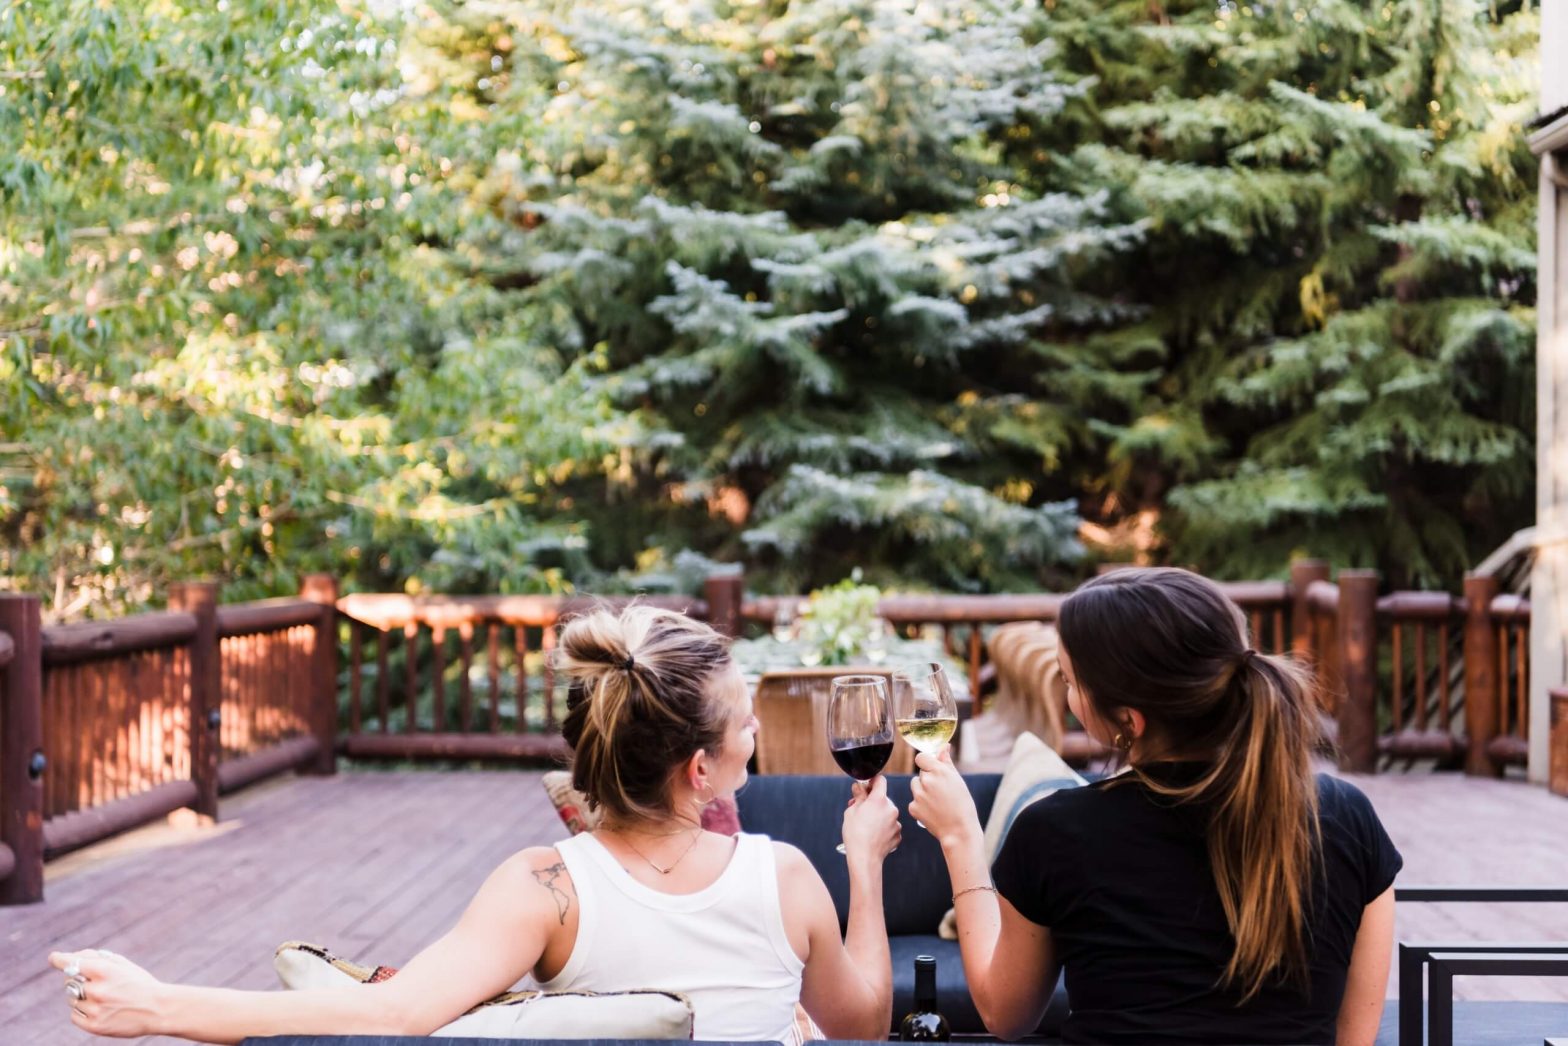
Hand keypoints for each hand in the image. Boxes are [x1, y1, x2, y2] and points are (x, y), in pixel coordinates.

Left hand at [48, 949, 163, 1037]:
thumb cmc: (140, 983)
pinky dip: (82, 1011)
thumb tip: (71, 957)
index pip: (72, 963)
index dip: (60, 959)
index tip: (54, 957)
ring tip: (104, 999)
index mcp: (105, 971)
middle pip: (70, 981)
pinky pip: (74, 1015)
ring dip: (81, 997)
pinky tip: (100, 1009)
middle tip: (96, 983)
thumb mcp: (124, 965)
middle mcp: (97, 990)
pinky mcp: (93, 1026)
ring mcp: (94, 1009)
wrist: (158, 1010)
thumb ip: (97, 958)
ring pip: (71, 999)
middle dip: (79, 980)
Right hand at [841, 774, 900, 864]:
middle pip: (883, 799)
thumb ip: (858, 796)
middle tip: (860, 810)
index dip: (872, 782)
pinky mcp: (898, 834)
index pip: (880, 780)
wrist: (864, 857)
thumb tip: (859, 787)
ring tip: (866, 826)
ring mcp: (896, 822)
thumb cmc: (855, 834)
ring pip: (887, 813)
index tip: (866, 787)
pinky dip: (883, 828)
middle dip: (872, 802)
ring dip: (878, 815)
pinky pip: (890, 826)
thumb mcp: (851, 811)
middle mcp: (891, 808)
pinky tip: (873, 834)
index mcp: (879, 800)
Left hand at [908, 745, 980, 850]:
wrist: (959, 830)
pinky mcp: (913, 807)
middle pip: (920, 773)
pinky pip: (914, 800)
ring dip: (922, 790)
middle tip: (941, 791)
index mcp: (938, 771)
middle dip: (928, 778)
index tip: (932, 769)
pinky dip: (920, 804)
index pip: (921, 757)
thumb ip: (946, 762)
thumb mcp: (957, 780)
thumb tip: (943, 747)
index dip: (927, 763)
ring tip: (937, 801)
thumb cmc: (962, 804)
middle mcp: (926, 781)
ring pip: (915, 785)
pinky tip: (932, 811)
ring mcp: (918, 795)